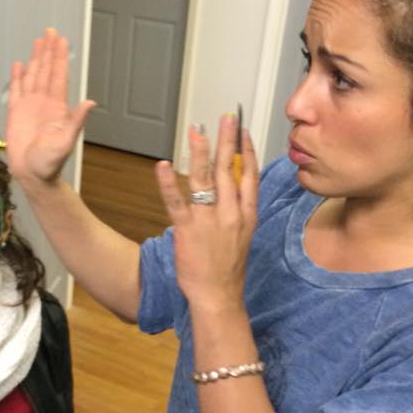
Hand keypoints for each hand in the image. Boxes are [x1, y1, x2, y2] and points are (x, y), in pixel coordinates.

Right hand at [6, 29, 95, 190]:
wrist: (33, 175)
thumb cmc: (50, 162)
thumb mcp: (66, 141)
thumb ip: (76, 121)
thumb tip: (90, 102)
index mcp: (57, 107)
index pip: (59, 76)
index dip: (59, 58)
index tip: (61, 40)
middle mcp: (44, 102)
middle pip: (46, 71)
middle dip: (49, 51)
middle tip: (51, 32)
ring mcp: (29, 106)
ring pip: (33, 77)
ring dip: (35, 59)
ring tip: (38, 42)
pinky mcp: (15, 114)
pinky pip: (16, 91)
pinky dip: (17, 77)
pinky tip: (19, 65)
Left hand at [155, 115, 258, 312]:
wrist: (219, 295)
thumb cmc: (228, 268)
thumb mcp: (243, 235)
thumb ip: (239, 209)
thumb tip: (233, 187)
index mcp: (247, 214)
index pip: (249, 175)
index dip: (247, 150)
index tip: (243, 130)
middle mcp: (231, 213)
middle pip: (229, 169)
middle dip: (228, 140)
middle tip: (227, 117)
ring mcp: (208, 220)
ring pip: (205, 179)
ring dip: (200, 152)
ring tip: (197, 130)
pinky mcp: (186, 229)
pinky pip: (176, 201)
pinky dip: (167, 182)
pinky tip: (162, 165)